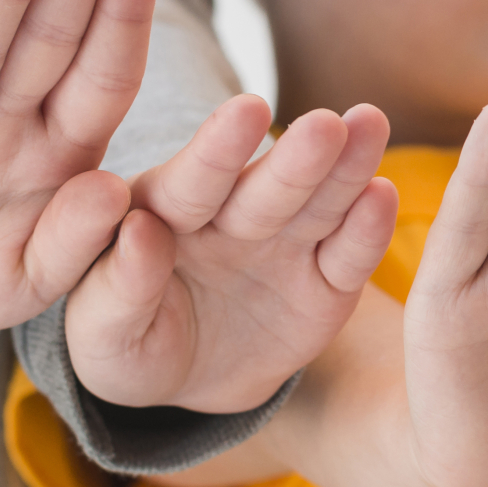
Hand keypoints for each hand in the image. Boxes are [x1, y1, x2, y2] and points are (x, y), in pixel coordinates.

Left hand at [65, 95, 396, 411]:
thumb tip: (138, 231)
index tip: (246, 110)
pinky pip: (350, 256)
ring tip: (371, 125)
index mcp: (165, 213)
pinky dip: (369, 229)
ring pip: (318, 204)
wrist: (190, 375)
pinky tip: (385, 195)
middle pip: (264, 187)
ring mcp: (285, 243)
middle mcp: (230, 216)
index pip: (191, 183)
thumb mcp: (102, 332)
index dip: (217, 149)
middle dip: (295, 157)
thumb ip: (115, 286)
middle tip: (326, 125)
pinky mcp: (329, 281)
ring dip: (347, 167)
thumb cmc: (129, 345)